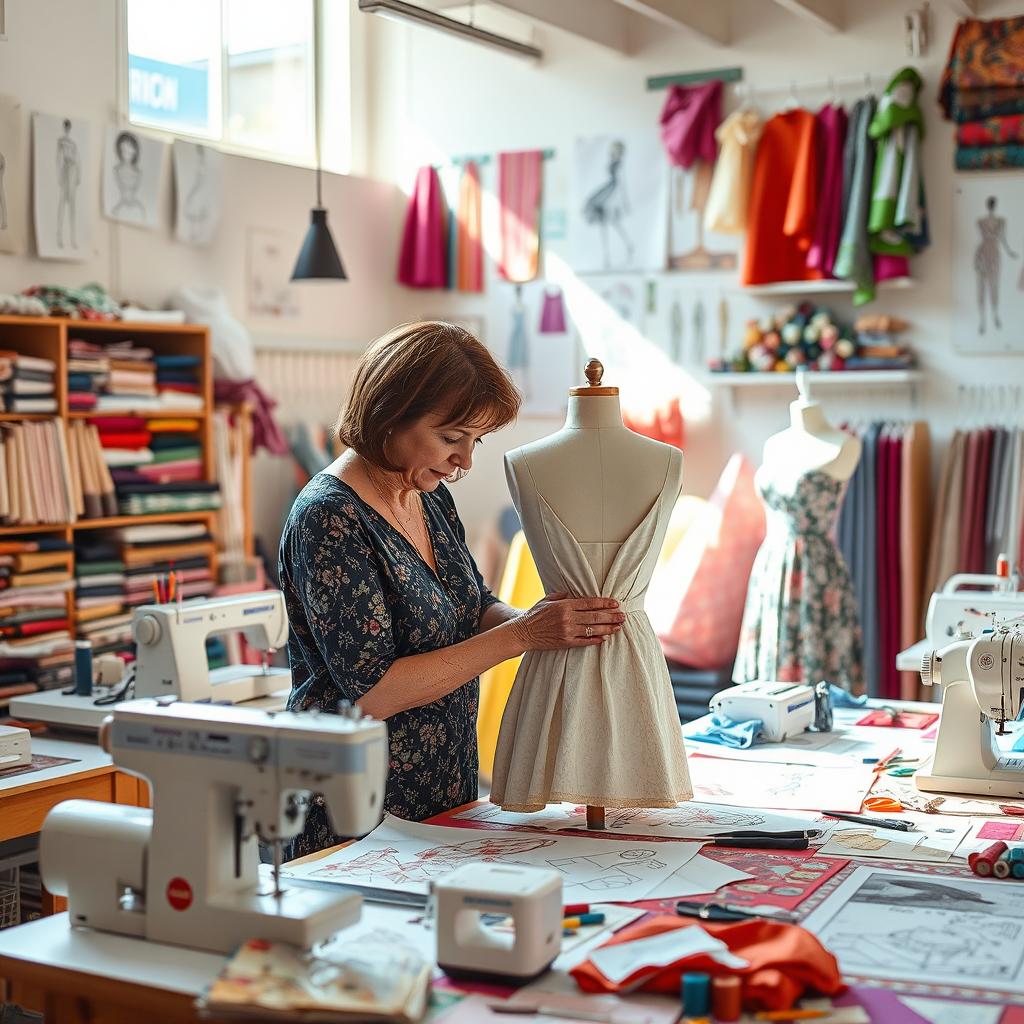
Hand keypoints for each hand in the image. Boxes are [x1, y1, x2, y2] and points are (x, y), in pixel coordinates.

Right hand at [508, 592, 624, 652]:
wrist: (523, 632)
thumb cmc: (535, 614)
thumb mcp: (548, 599)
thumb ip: (563, 596)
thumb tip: (577, 594)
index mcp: (564, 605)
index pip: (589, 603)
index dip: (604, 603)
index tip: (616, 603)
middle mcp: (567, 618)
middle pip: (595, 617)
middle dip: (611, 616)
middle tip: (623, 616)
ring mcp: (567, 631)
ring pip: (592, 630)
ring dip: (607, 628)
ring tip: (618, 627)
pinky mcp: (565, 643)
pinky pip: (584, 642)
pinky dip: (595, 640)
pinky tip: (605, 638)